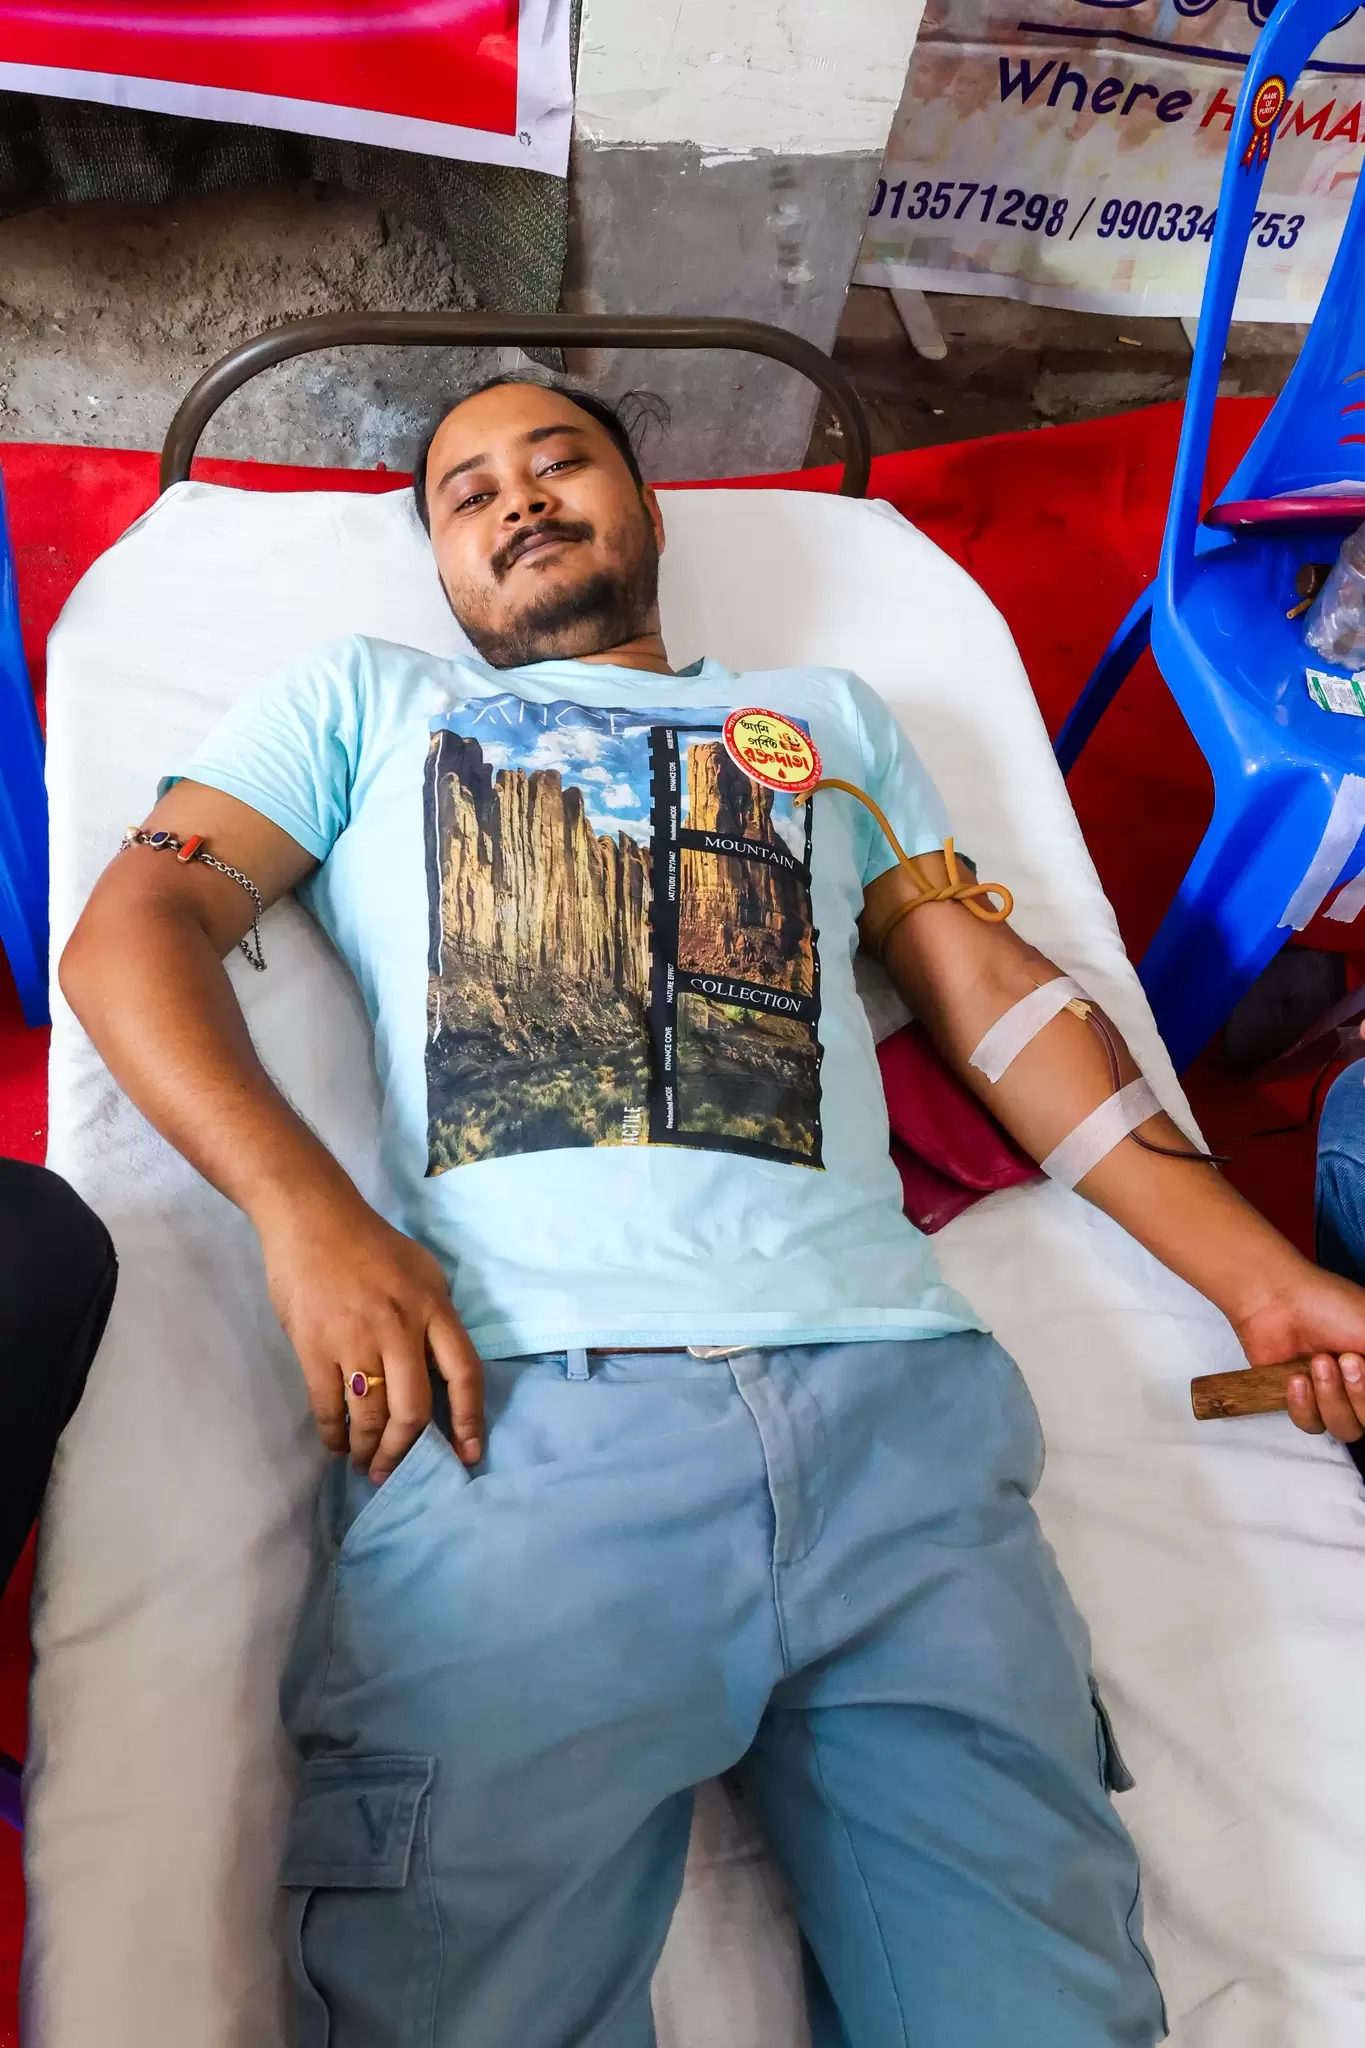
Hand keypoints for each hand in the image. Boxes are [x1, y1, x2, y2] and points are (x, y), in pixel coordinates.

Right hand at [256, 1184, 483, 1482]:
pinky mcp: (314, 1345)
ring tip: (364, 1462)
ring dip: (368, 1450)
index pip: (464, 1373)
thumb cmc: (368, 1244)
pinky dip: (334, 1434)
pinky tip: (337, 1443)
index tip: (468, 1454)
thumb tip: (442, 1368)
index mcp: (433, 1307)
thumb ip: (435, 1316)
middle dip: (406, 1451)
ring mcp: (356, 1337)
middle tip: (394, 1470)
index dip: (469, 1420)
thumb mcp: (421, 1271)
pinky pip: (328, 1406)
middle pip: (413, 1409)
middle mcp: (400, 1326)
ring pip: (370, 1416)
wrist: (310, 1217)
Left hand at [1233, 1261, 1364, 1443]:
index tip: (1362, 1366)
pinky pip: (1311, 1424)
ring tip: (1317, 1362)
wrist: (1276, 1299)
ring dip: (1330, 1396)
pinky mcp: (1299, 1401)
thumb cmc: (1331, 1305)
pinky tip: (1296, 1379)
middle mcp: (1361, 1389)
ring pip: (1344, 1428)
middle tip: (1345, 1360)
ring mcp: (1331, 1397)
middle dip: (1359, 1393)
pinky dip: (1303, 1404)